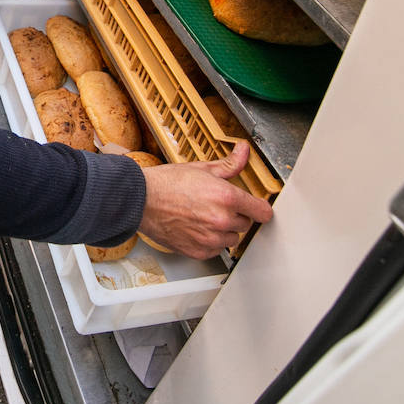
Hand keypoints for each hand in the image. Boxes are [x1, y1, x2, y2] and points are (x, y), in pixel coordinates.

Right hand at [137, 141, 272, 258]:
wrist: (141, 201)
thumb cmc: (166, 184)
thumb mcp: (201, 169)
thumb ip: (229, 164)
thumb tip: (243, 152)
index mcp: (226, 197)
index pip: (262, 212)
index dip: (260, 208)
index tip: (258, 208)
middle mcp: (221, 220)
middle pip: (245, 224)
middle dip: (235, 215)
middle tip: (217, 206)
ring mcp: (210, 239)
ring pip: (231, 239)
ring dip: (223, 231)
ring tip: (204, 217)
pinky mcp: (199, 251)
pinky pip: (216, 250)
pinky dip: (209, 242)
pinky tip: (196, 228)